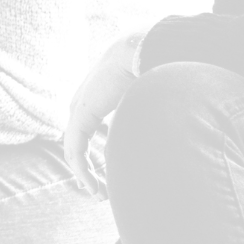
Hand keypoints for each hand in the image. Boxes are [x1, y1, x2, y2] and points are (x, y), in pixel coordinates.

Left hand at [63, 32, 143, 199]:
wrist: (145, 48)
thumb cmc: (154, 67)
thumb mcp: (148, 97)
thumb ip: (147, 114)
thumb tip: (167, 132)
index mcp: (96, 95)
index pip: (87, 130)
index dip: (93, 154)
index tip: (104, 175)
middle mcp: (83, 102)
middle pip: (78, 142)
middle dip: (88, 169)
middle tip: (99, 192)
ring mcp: (79, 108)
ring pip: (75, 150)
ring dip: (86, 175)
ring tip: (98, 194)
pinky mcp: (80, 116)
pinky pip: (75, 150)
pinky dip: (83, 170)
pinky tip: (92, 186)